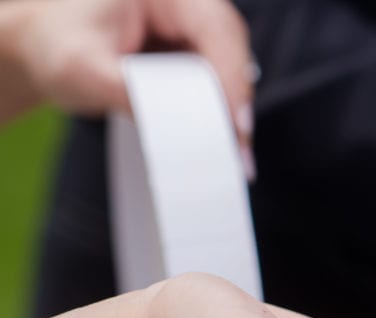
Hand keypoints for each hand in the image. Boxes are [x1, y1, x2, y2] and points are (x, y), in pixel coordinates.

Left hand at [15, 0, 252, 152]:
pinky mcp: (191, 53)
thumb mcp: (82, 69)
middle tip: (240, 150)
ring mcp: (190, 27)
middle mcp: (184, 3)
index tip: (236, 123)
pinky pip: (218, 81)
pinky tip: (222, 141)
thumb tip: (177, 127)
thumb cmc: (57, 46)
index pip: (214, 27)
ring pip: (230, 66)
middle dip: (237, 99)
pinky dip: (221, 112)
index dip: (232, 75)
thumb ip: (128, 93)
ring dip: (233, 110)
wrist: (43, 49)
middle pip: (231, 47)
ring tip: (235, 154)